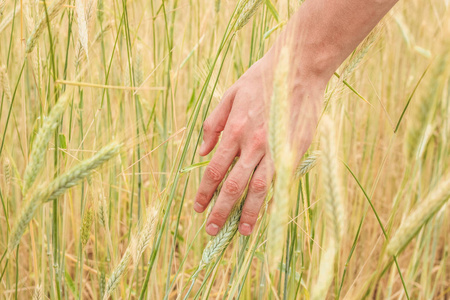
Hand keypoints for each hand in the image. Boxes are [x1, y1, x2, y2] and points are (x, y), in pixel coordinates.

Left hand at [194, 49, 325, 235]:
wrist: (299, 67)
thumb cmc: (261, 78)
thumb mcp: (229, 94)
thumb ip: (212, 125)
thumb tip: (201, 152)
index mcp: (234, 130)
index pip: (214, 170)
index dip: (204, 192)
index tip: (198, 208)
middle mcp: (253, 144)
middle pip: (234, 186)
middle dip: (221, 211)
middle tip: (212, 230)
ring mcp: (276, 148)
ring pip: (260, 189)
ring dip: (249, 213)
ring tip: (242, 232)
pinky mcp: (295, 149)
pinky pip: (281, 179)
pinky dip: (274, 198)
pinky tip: (269, 212)